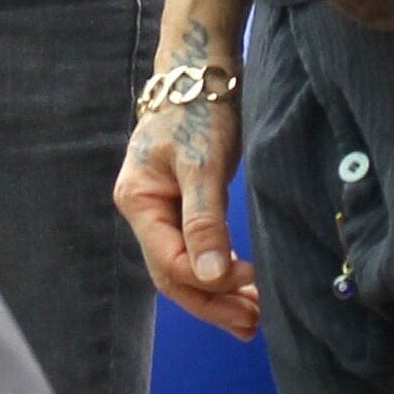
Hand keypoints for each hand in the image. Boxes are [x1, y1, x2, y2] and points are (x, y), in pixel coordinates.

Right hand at [114, 39, 258, 341]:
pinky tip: (243, 285)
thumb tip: (210, 277)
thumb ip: (204, 219)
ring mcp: (161, 209)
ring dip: (218, 293)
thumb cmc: (198, 108)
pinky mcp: (183, 204)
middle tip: (253, 324)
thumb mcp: (202, 161)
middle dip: (212, 302)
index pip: (169, 261)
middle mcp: (144, 210)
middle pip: (173, 273)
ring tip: (254, 317)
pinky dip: (219, 270)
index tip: (249, 284)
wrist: (201, 69)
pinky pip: (196, 249)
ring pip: (185, 266)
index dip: (207, 282)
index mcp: (138, 200)